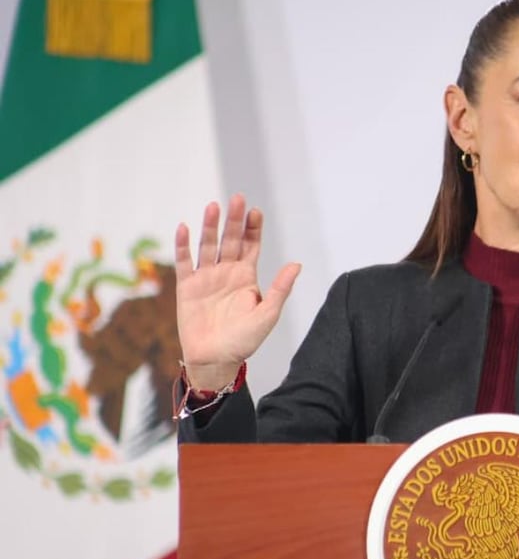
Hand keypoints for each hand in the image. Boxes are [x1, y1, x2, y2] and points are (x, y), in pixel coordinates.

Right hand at [175, 194, 300, 389]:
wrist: (215, 360)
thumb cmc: (244, 340)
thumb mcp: (267, 315)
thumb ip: (280, 289)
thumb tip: (297, 264)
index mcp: (246, 277)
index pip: (250, 245)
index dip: (253, 228)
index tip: (256, 211)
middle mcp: (226, 272)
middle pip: (230, 240)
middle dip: (234, 220)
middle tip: (237, 199)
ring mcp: (206, 278)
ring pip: (208, 246)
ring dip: (210, 227)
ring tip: (213, 207)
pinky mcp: (187, 287)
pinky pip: (184, 262)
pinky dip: (183, 245)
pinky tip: (184, 228)